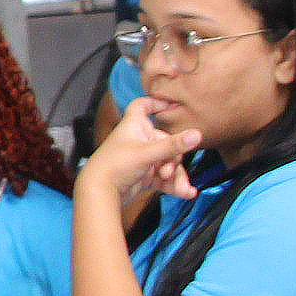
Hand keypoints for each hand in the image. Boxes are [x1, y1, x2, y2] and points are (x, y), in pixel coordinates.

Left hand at [77, 95, 202, 209]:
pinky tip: (186, 193)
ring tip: (180, 188)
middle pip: (166, 142)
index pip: (142, 106)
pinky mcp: (145, 176)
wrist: (99, 193)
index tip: (172, 105)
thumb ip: (173, 145)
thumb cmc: (115, 166)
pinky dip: (174, 185)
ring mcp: (143, 159)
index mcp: (135, 126)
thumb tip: (196, 134)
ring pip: (168, 163)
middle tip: (168, 171)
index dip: (156, 102)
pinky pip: (165, 178)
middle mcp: (139, 140)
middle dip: (173, 159)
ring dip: (177, 176)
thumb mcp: (147, 153)